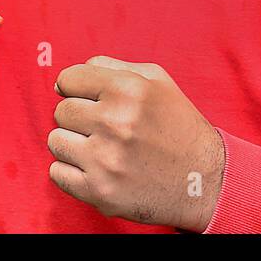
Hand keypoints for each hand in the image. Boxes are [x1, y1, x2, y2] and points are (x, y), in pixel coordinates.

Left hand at [48, 56, 223, 231]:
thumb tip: (62, 81)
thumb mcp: (155, 80)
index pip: (68, 79)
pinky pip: (57, 174)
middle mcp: (115, 122)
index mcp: (127, 89)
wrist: (205, 180)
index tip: (90, 99)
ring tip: (100, 149)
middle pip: (61, 111)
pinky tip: (96, 169)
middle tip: (104, 128)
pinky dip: (72, 172)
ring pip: (55, 141)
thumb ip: (109, 67)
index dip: (77, 88)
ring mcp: (105, 160)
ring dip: (73, 144)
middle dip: (79, 118)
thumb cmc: (177, 124)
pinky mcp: (100, 192)